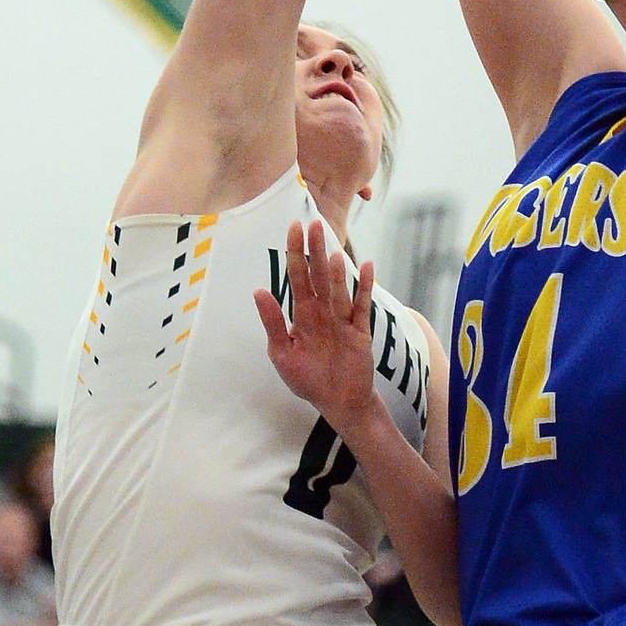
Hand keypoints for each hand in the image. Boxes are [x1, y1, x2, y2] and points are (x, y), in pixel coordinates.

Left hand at [255, 220, 377, 440]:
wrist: (338, 403)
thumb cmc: (308, 379)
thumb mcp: (282, 354)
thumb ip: (272, 322)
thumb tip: (258, 291)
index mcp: (302, 314)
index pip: (298, 277)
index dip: (295, 252)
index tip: (293, 227)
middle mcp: (323, 311)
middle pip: (319, 275)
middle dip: (315, 250)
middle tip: (314, 223)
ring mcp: (342, 319)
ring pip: (338, 290)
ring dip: (336, 273)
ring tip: (333, 253)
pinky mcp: (360, 332)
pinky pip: (362, 306)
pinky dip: (365, 287)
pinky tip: (367, 266)